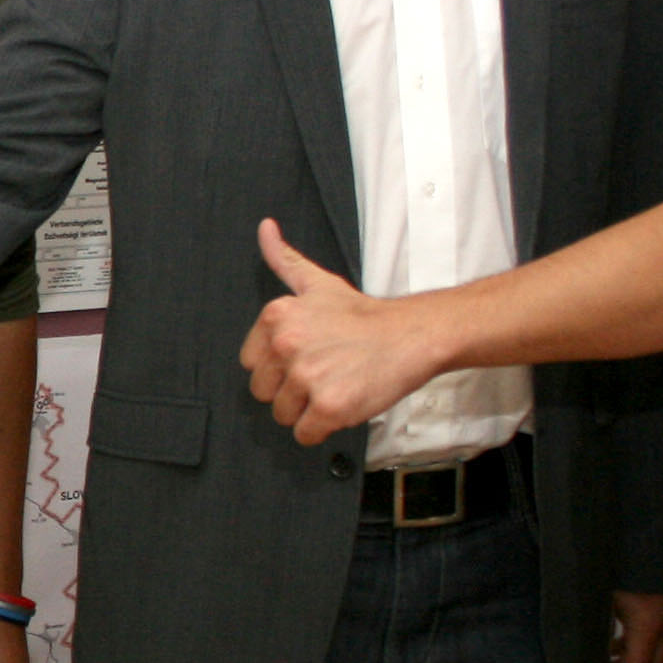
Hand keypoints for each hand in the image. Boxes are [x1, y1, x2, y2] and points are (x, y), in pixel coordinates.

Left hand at [239, 218, 445, 442]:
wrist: (411, 335)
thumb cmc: (363, 315)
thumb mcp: (317, 282)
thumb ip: (284, 260)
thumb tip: (264, 228)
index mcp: (277, 317)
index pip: (250, 364)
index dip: (277, 367)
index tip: (305, 358)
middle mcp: (286, 345)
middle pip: (263, 393)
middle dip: (290, 391)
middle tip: (323, 374)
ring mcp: (307, 377)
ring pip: (283, 415)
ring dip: (308, 410)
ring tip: (336, 386)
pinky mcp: (329, 406)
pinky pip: (305, 434)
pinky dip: (322, 429)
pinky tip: (342, 406)